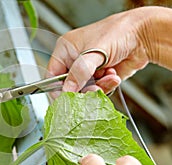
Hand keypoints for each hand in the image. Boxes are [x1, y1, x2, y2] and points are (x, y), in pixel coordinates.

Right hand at [46, 6, 169, 95]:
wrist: (143, 36)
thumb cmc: (117, 33)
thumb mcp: (93, 53)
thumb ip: (79, 73)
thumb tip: (66, 90)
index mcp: (65, 50)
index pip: (52, 75)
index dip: (58, 89)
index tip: (65, 100)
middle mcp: (74, 61)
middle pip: (69, 86)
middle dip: (83, 89)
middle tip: (93, 88)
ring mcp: (87, 70)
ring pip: (84, 90)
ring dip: (98, 86)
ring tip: (109, 76)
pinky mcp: (99, 78)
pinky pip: (97, 90)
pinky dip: (106, 86)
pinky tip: (113, 75)